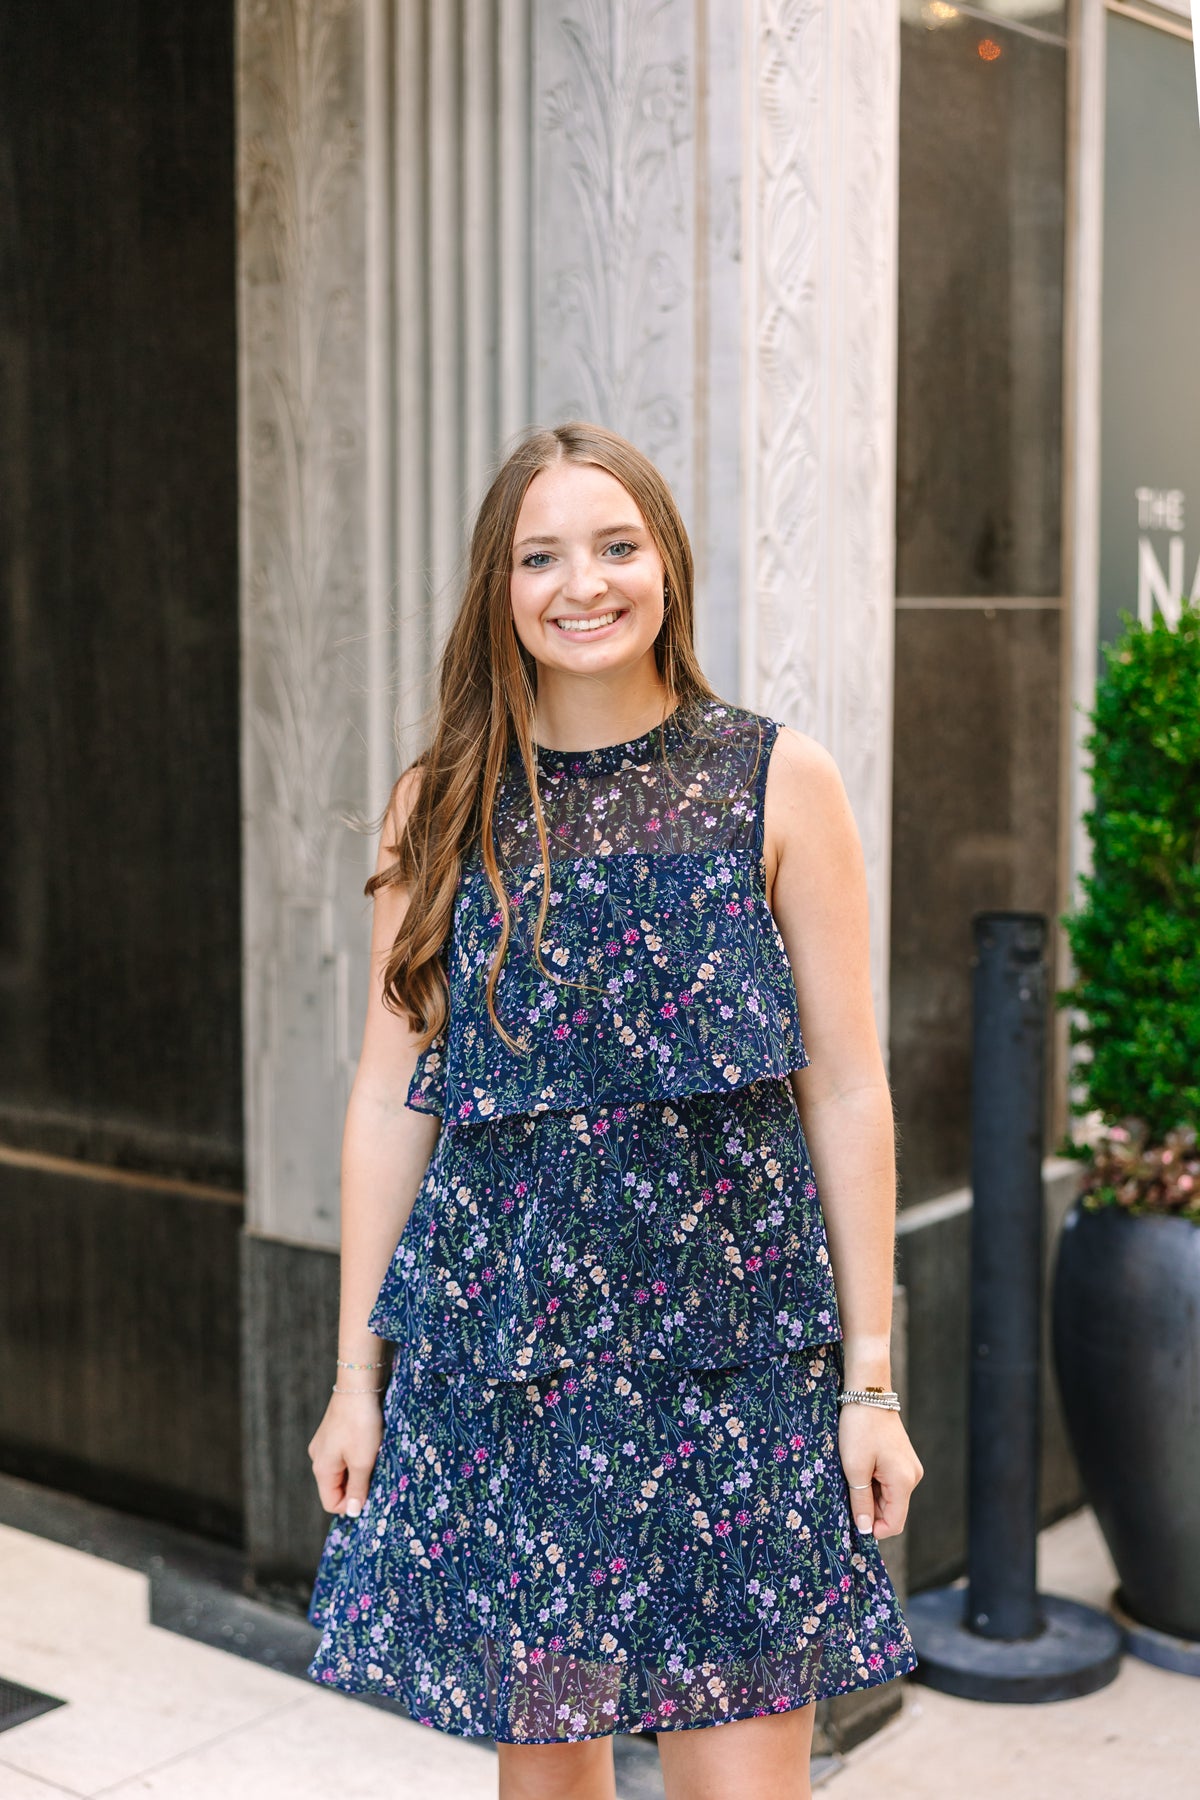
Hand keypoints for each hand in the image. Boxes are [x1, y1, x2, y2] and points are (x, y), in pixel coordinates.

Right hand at [307, 1391, 384, 1517]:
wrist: (359, 1383)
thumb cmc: (360, 1424)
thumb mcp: (363, 1461)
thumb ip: (357, 1489)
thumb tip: (352, 1513)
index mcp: (321, 1469)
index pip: (331, 1503)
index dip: (351, 1505)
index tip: (371, 1493)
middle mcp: (318, 1457)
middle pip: (336, 1486)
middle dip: (357, 1485)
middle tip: (377, 1473)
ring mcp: (325, 1443)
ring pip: (343, 1469)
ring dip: (360, 1468)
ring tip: (375, 1456)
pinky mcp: (335, 1431)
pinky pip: (345, 1453)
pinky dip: (359, 1453)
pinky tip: (371, 1443)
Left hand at [838, 1403, 922, 1539]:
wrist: (868, 1392)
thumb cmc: (859, 1428)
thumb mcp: (854, 1468)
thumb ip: (860, 1503)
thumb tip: (865, 1530)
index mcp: (904, 1482)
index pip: (894, 1524)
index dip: (873, 1529)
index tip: (850, 1521)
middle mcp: (912, 1477)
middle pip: (891, 1510)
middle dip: (868, 1509)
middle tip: (845, 1492)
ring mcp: (909, 1467)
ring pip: (888, 1496)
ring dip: (868, 1494)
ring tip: (851, 1476)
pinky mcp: (902, 1459)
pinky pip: (888, 1482)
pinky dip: (872, 1482)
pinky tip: (858, 1468)